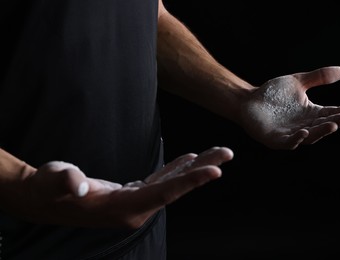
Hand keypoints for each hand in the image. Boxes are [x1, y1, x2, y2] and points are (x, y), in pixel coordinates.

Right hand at [15, 147, 232, 228]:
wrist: (44, 199)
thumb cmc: (48, 189)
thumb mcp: (54, 181)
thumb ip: (66, 182)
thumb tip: (76, 186)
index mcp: (121, 208)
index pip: (163, 193)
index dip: (190, 181)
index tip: (215, 170)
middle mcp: (134, 209)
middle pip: (176, 188)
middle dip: (202, 170)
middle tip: (227, 154)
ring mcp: (134, 203)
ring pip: (172, 184)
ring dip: (195, 168)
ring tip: (216, 153)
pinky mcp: (132, 195)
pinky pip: (161, 182)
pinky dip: (177, 170)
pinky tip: (189, 160)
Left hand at [240, 66, 339, 149]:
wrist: (248, 100)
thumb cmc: (272, 93)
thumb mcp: (297, 82)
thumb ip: (317, 77)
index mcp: (311, 113)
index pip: (332, 112)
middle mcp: (304, 126)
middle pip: (323, 126)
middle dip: (336, 122)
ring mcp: (290, 134)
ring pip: (310, 136)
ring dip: (321, 132)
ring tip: (332, 124)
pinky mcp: (276, 140)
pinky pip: (289, 142)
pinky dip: (296, 139)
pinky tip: (304, 132)